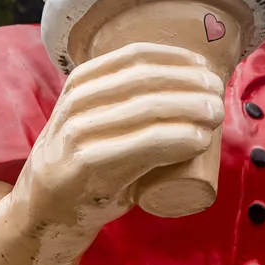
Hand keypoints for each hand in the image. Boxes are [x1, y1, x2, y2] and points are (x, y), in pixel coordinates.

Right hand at [17, 42, 224, 230]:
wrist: (46, 209)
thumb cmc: (87, 163)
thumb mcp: (96, 120)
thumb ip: (125, 102)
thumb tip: (191, 86)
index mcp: (82, 82)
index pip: (136, 55)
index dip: (177, 58)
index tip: (206, 68)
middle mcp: (78, 102)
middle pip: (146, 80)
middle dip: (191, 83)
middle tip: (219, 95)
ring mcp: (79, 133)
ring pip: (147, 109)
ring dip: (190, 108)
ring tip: (216, 115)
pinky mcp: (87, 166)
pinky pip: (141, 145)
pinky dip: (176, 139)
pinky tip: (198, 140)